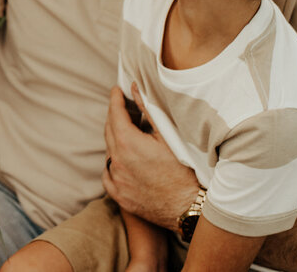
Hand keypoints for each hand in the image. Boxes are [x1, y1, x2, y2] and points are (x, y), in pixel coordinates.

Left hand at [103, 84, 199, 226]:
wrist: (188, 208)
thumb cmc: (183, 171)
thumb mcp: (167, 136)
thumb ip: (148, 110)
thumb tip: (136, 88)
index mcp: (127, 143)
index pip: (115, 113)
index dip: (115, 99)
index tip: (116, 90)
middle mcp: (117, 161)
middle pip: (109, 130)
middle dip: (115, 116)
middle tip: (125, 108)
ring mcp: (116, 179)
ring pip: (109, 151)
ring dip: (115, 139)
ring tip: (128, 133)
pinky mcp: (118, 194)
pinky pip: (108, 172)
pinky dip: (114, 162)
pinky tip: (124, 159)